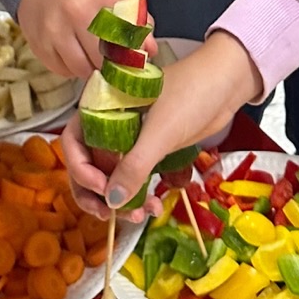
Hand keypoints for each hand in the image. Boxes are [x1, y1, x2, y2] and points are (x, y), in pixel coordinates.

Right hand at [18, 0, 133, 80]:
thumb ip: (136, 17)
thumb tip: (150, 50)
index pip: (127, 38)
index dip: (133, 54)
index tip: (134, 58)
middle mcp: (77, 10)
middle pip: (104, 58)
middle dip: (111, 65)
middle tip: (113, 59)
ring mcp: (55, 28)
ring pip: (82, 70)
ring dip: (90, 68)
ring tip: (91, 53)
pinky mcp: (39, 43)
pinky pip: (62, 70)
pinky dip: (71, 67)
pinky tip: (73, 50)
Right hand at [62, 32, 260, 220]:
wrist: (226, 83)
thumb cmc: (191, 94)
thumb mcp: (160, 131)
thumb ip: (134, 166)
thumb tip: (112, 201)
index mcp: (101, 106)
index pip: (72, 142)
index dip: (80, 170)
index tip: (102, 190)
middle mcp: (110, 123)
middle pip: (87, 164)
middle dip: (96, 194)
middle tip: (109, 215)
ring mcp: (130, 138)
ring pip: (111, 176)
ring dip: (120, 200)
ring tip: (139, 215)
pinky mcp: (150, 149)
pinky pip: (135, 178)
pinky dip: (139, 195)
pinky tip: (154, 206)